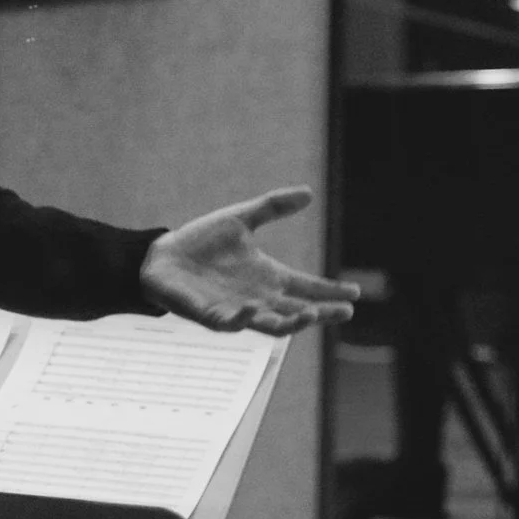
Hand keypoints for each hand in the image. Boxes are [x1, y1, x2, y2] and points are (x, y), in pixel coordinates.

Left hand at [138, 187, 361, 336]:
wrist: (161, 257)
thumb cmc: (201, 242)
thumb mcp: (240, 218)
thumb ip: (273, 207)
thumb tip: (308, 193)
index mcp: (269, 277)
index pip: (307, 287)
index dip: (331, 291)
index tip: (356, 292)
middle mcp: (258, 297)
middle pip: (298, 311)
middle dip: (322, 313)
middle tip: (345, 312)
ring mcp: (237, 310)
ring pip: (271, 324)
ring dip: (291, 322)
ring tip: (311, 315)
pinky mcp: (211, 316)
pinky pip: (231, 323)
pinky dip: (243, 318)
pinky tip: (255, 308)